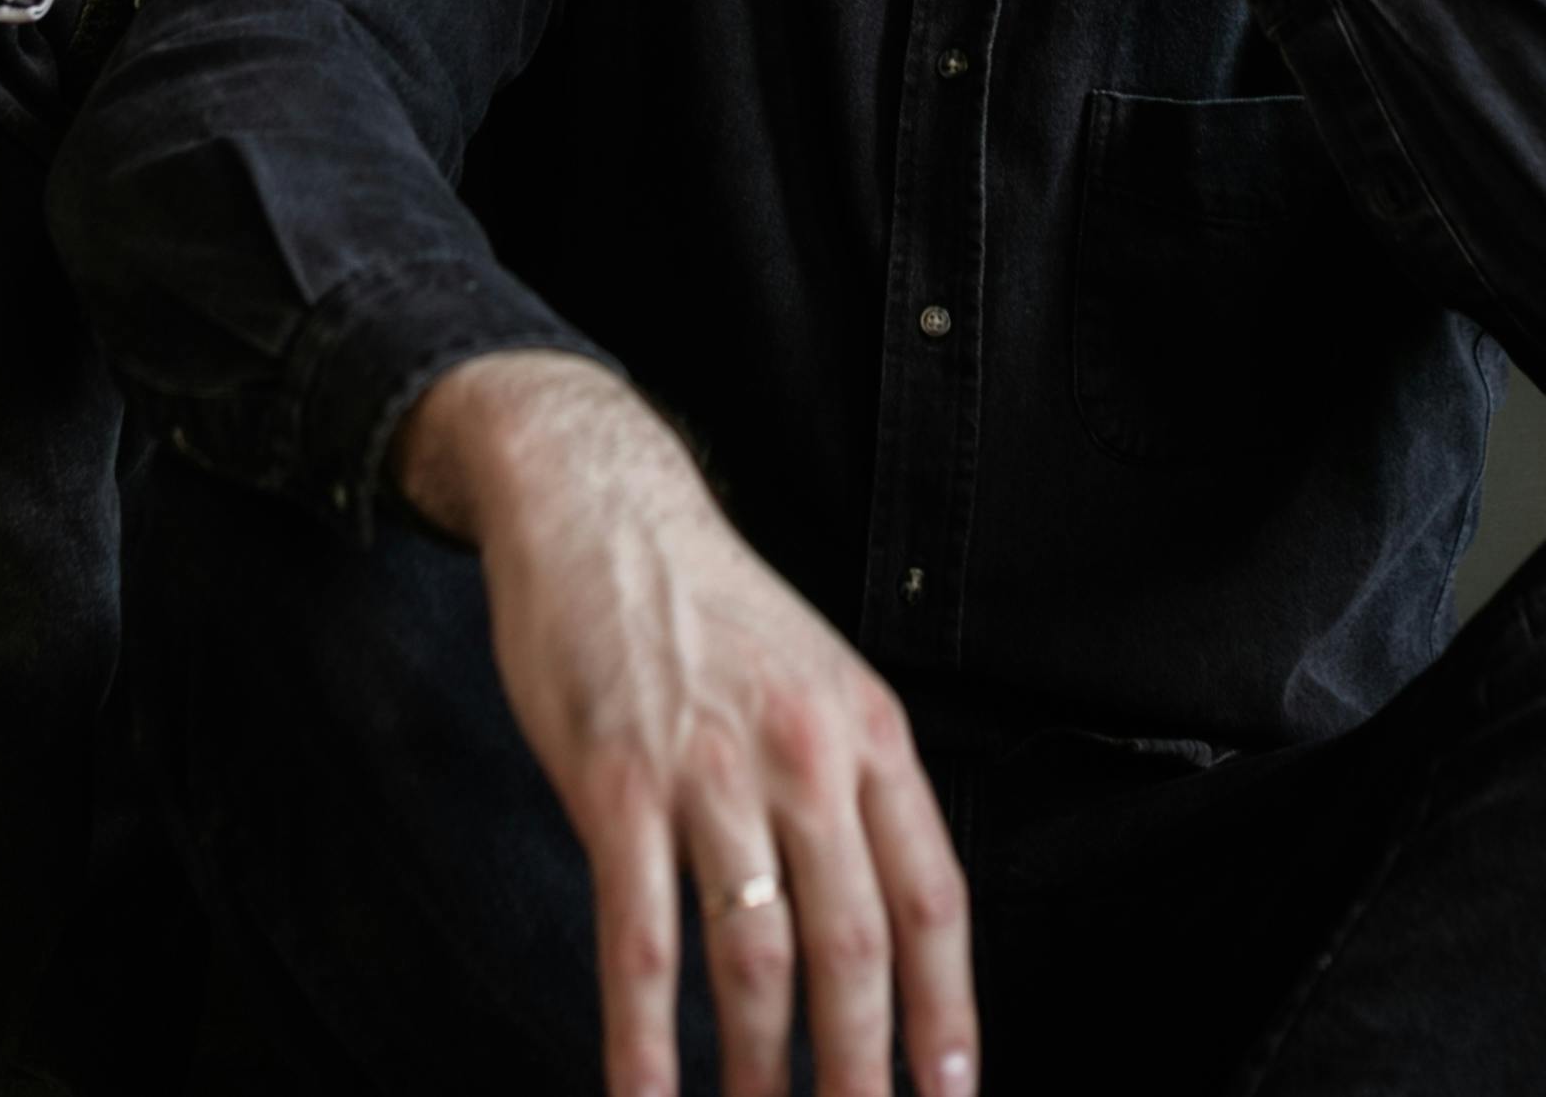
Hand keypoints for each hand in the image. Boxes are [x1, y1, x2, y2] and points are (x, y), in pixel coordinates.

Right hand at [400, 355, 980, 1096]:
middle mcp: (806, 754)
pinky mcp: (615, 782)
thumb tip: (882, 926)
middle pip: (854, 948)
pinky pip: (639, 939)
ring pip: (754, 956)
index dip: (947, 1015)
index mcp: (869, 732)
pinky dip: (643, 1039)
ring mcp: (709, 769)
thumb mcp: (815, 679)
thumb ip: (851, 789)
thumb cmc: (707, 609)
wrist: (598, 505)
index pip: (931, 900)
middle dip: (858, 1073)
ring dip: (757, 1071)